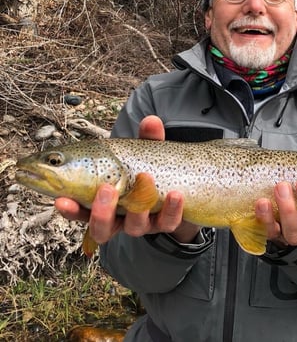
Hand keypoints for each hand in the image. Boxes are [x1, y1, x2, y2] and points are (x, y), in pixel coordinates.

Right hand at [55, 115, 200, 244]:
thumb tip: (151, 121)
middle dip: (101, 212)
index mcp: (105, 201)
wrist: (183, 189)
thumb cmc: (152, 168)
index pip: (81, 210)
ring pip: (134, 228)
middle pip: (102, 228)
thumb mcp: (146, 153)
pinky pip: (168, 222)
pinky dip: (172, 209)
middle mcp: (121, 217)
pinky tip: (176, 194)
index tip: (61, 199)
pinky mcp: (166, 223)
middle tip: (105, 189)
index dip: (70, 209)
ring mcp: (143, 222)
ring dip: (138, 207)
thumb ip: (147, 138)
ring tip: (145, 179)